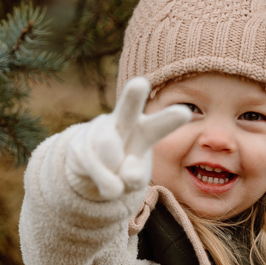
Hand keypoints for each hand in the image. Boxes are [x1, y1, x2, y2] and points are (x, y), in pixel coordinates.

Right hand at [66, 77, 190, 200]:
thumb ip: (135, 176)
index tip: (186, 113)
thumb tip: (122, 174)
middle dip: (133, 96)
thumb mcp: (135, 177)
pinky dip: (104, 181)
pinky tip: (106, 180)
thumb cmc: (123, 169)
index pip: (159, 125)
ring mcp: (99, 131)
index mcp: (145, 130)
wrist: (90, 170)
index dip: (170, 119)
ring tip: (117, 174)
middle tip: (140, 83)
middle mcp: (123, 123)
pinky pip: (95, 167)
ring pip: (108, 147)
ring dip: (113, 167)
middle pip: (127, 108)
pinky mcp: (79, 144)